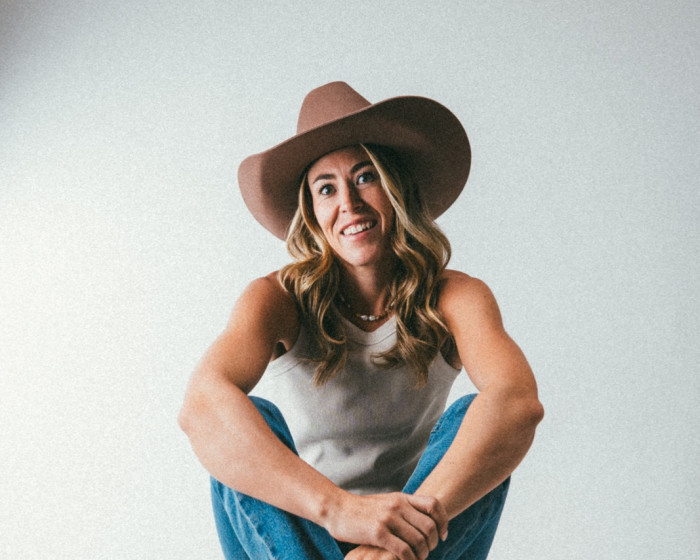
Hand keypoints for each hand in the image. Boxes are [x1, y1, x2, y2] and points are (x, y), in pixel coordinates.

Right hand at [324, 492, 447, 559]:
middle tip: (428, 551)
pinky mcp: (378, 533)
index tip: (442, 535)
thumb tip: (423, 520)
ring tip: (417, 559)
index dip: (443, 521)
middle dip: (434, 543)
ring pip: (419, 540)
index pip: (434, 505)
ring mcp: (388, 518)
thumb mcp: (386, 503)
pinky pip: (403, 550)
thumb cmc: (362, 510)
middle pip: (429, 526)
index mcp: (402, 498)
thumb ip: (404, 508)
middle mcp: (398, 506)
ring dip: (422, 554)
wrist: (337, 508)